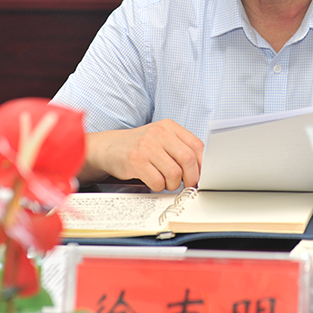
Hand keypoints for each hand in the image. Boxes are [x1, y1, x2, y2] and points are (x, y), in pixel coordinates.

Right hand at [87, 120, 204, 191]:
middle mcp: (159, 133)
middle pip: (188, 160)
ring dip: (173, 184)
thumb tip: (202, 168)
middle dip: (191, 178)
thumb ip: (180, 148)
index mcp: (169, 126)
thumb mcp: (162, 139)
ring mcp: (147, 146)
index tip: (200, 175)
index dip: (202, 165)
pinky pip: (157, 181)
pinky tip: (154, 182)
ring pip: (174, 173)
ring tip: (166, 182)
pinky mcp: (136, 161)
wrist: (109, 147)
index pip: (196, 146)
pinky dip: (159, 186)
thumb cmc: (140, 146)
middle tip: (186, 184)